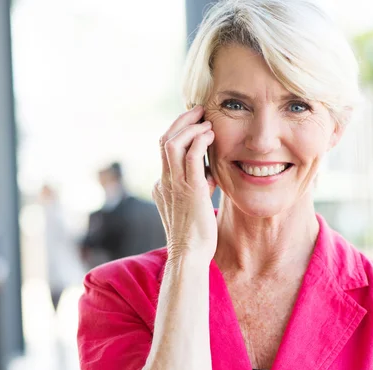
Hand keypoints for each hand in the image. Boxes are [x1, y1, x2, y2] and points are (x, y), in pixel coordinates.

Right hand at [153, 105, 217, 260]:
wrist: (190, 255)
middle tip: (199, 111)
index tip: (195, 123)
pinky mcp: (190, 189)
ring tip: (206, 120)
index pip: (164, 150)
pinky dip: (199, 140)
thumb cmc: (195, 235)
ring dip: (190, 127)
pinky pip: (191, 156)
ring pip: (172, 143)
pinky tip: (210, 136)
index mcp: (162, 185)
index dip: (178, 132)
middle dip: (181, 121)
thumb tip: (209, 174)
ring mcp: (174, 185)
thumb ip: (196, 187)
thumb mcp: (191, 205)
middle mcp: (163, 182)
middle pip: (163, 140)